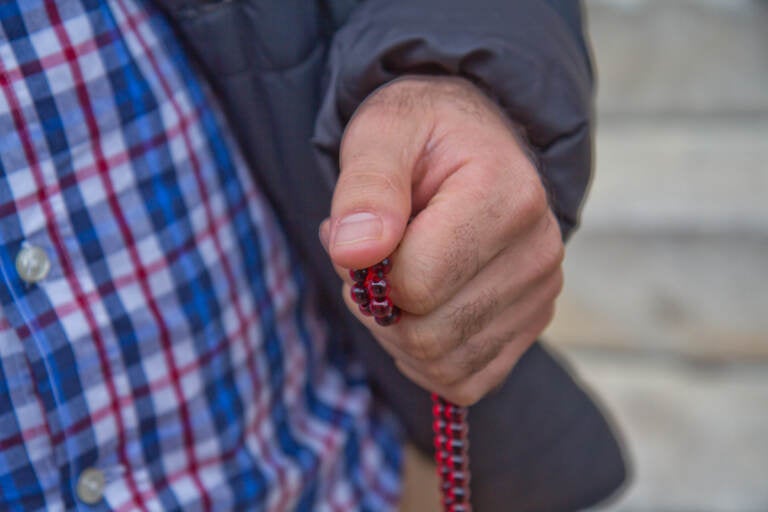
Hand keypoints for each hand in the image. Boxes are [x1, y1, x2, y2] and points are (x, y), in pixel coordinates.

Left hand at [319, 76, 563, 405]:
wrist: (472, 143)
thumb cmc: (422, 135)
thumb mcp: (382, 132)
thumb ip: (366, 186)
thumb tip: (355, 252)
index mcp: (507, 198)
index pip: (417, 283)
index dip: (368, 271)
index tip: (362, 234)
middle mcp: (538, 253)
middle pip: (430, 335)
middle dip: (379, 308)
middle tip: (373, 260)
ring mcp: (540, 294)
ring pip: (444, 365)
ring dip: (397, 334)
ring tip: (398, 276)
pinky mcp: (531, 323)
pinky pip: (465, 380)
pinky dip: (425, 359)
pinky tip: (420, 308)